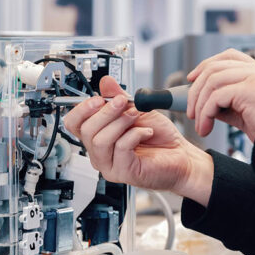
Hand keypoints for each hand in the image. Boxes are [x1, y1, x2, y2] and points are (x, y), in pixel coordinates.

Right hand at [63, 76, 213, 205]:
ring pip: (100, 141)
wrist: (181, 155)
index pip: (73, 124)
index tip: (98, 98)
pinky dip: (135, 134)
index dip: (82, 109)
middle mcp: (100, 154)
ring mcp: (110, 165)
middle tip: (123, 103)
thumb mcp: (136, 110)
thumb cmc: (160, 138)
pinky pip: (121, 148)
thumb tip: (106, 82)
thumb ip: (118, 97)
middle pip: (86, 131)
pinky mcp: (125, 172)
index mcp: (98, 138)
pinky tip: (146, 132)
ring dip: (119, 122)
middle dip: (105, 112)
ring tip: (135, 116)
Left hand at [186, 49, 254, 141]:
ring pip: (212, 81)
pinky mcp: (249, 90)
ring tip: (199, 124)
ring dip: (199, 104)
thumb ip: (228, 104)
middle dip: (196, 89)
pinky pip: (216, 97)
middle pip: (214, 67)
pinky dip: (205, 113)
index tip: (192, 79)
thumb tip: (204, 105)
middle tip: (191, 111)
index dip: (206, 65)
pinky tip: (206, 127)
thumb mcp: (247, 112)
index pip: (228, 57)